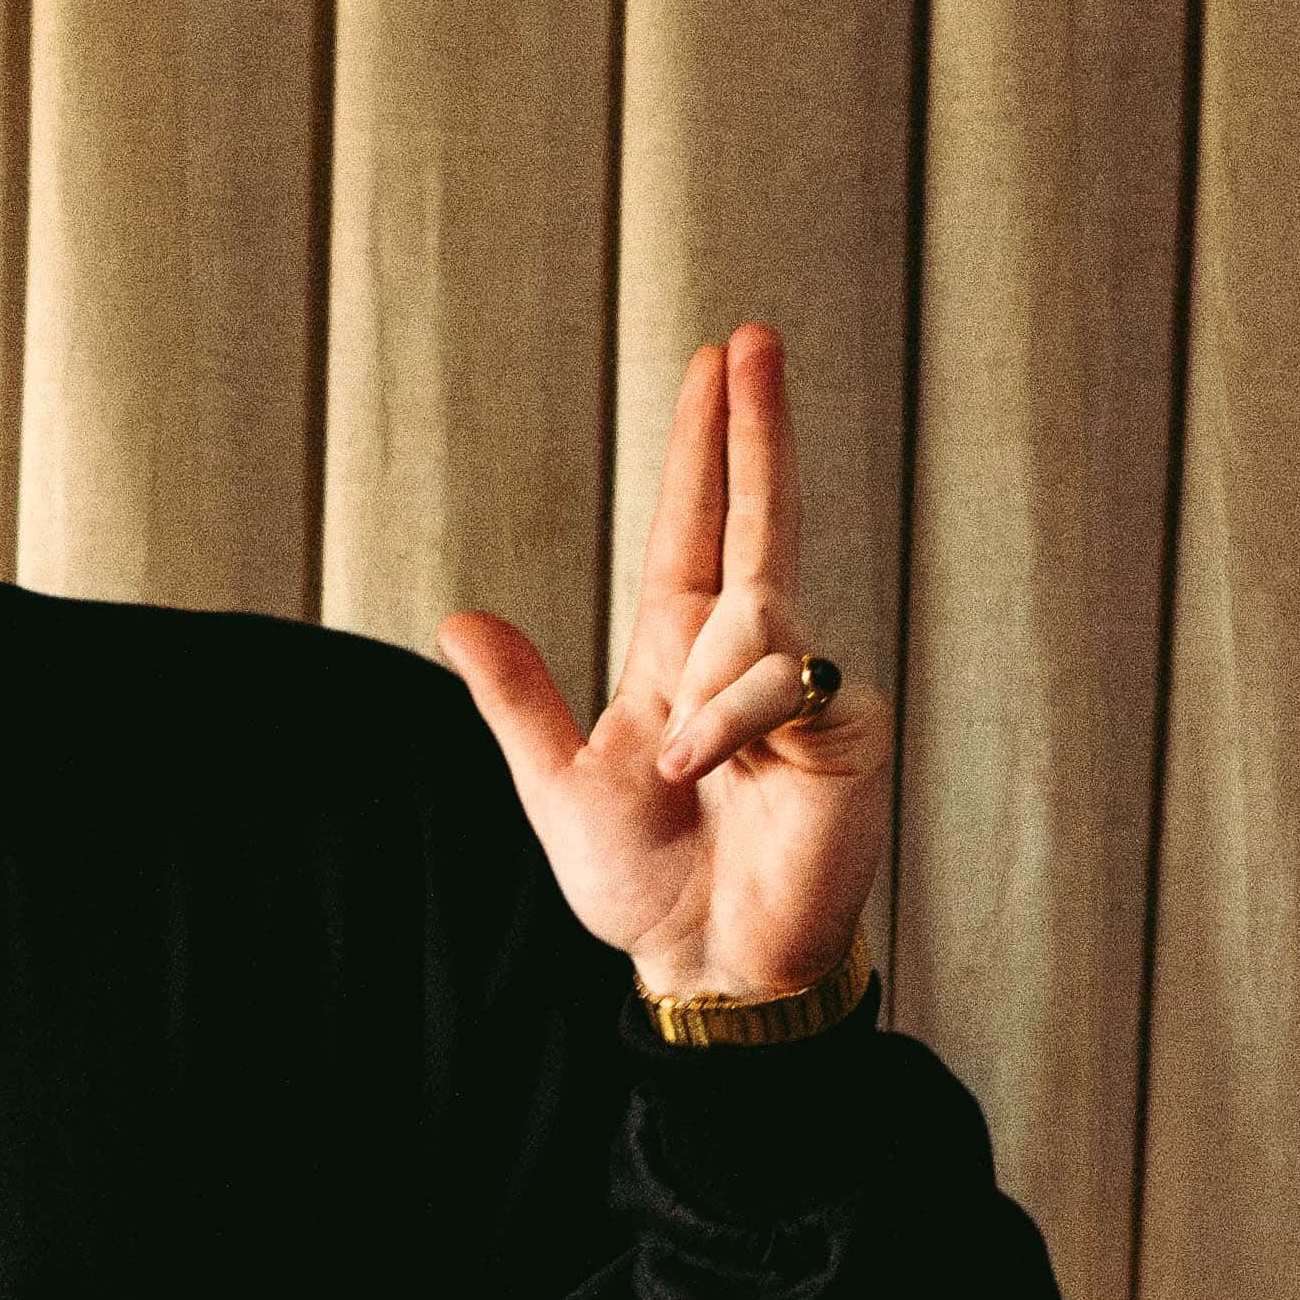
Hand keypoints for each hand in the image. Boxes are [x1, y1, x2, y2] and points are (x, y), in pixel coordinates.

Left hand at [441, 322, 890, 1006]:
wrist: (708, 963)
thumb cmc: (643, 885)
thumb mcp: (559, 785)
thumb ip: (517, 700)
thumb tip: (457, 616)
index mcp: (679, 655)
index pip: (697, 527)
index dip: (707, 447)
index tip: (717, 363)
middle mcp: (747, 655)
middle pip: (758, 519)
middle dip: (754, 428)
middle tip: (752, 335)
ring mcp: (801, 686)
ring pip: (756, 622)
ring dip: (705, 697)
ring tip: (681, 774)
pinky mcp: (842, 727)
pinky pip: (780, 686)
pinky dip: (730, 727)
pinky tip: (711, 772)